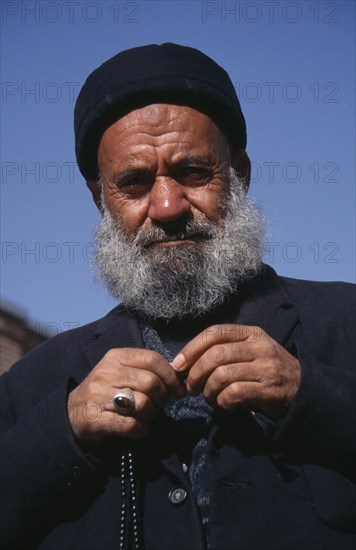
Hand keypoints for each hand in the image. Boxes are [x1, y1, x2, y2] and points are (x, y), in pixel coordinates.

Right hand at [68, 348, 184, 442]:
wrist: (71, 413)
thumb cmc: (104, 390)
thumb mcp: (120, 370)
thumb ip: (145, 369)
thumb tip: (177, 376)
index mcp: (115, 356)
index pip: (153, 359)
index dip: (171, 376)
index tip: (179, 389)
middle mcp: (107, 373)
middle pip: (151, 383)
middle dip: (162, 398)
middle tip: (158, 406)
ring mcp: (99, 396)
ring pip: (143, 404)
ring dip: (151, 415)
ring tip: (144, 416)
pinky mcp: (96, 420)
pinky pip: (132, 426)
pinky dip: (141, 429)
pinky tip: (137, 428)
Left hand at [171, 325, 300, 419]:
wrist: (303, 388)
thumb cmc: (267, 369)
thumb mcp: (251, 350)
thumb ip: (225, 349)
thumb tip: (185, 361)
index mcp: (252, 333)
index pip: (215, 332)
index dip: (192, 348)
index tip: (178, 365)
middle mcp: (259, 347)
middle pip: (215, 355)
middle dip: (196, 373)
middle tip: (191, 387)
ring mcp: (266, 368)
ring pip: (222, 375)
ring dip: (208, 390)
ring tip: (209, 398)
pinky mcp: (269, 390)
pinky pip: (234, 393)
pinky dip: (223, 401)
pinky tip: (225, 405)